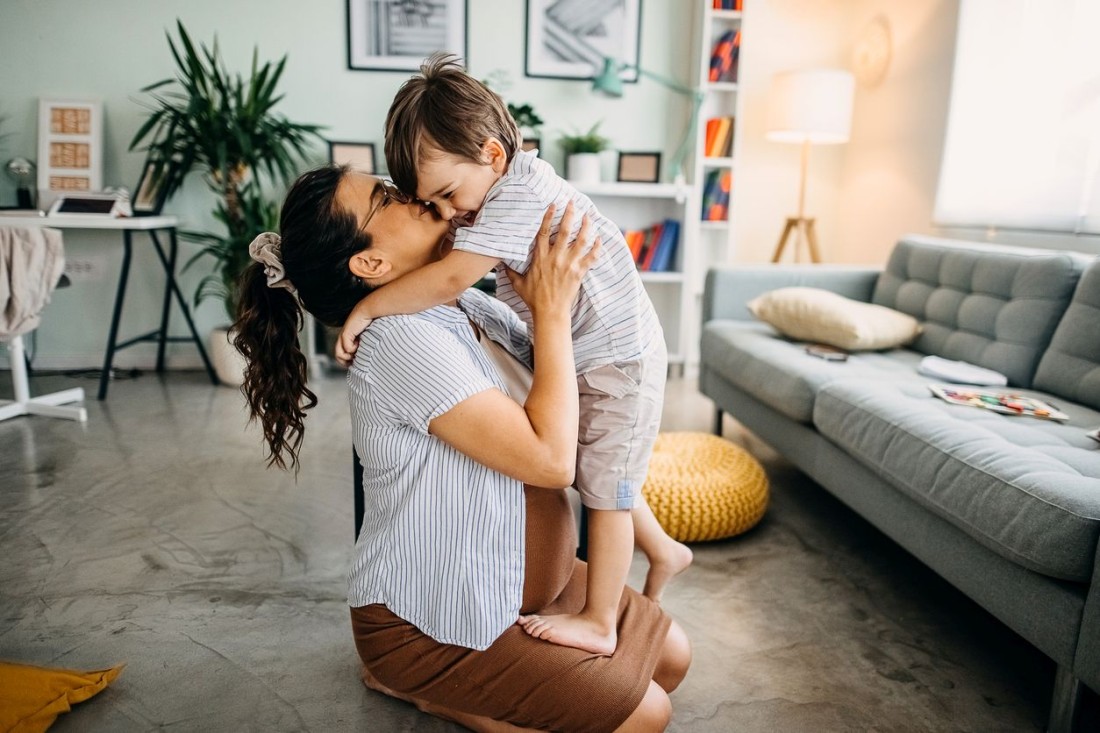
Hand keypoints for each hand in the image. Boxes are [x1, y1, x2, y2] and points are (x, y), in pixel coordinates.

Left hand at [336, 310, 373, 366]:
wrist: (367, 310)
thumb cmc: (369, 322)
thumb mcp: (365, 336)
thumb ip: (362, 344)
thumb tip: (366, 356)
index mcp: (346, 339)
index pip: (341, 355)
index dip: (347, 361)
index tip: (356, 362)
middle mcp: (342, 338)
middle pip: (338, 356)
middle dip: (346, 362)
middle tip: (355, 360)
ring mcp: (343, 336)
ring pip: (339, 354)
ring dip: (348, 356)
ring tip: (356, 352)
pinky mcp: (346, 334)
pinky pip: (347, 348)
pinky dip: (352, 349)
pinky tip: (358, 343)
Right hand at [504, 202, 599, 317]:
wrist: (550, 312)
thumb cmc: (534, 299)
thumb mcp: (518, 284)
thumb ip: (511, 272)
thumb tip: (501, 266)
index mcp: (540, 257)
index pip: (544, 232)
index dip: (549, 216)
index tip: (554, 205)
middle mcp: (555, 258)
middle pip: (565, 230)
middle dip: (570, 214)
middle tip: (573, 204)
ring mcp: (569, 264)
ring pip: (581, 240)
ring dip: (586, 227)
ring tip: (589, 217)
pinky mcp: (579, 272)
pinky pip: (591, 257)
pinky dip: (597, 247)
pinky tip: (599, 239)